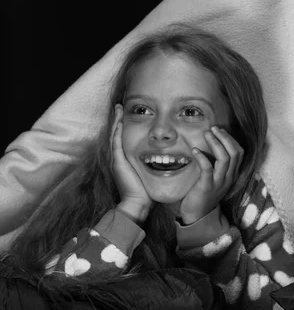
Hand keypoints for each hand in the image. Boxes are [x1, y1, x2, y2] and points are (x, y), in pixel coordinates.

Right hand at [111, 104, 152, 223]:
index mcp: (124, 160)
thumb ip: (151, 164)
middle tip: (119, 106)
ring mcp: (116, 160)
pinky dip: (117, 132)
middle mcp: (118, 158)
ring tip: (118, 109)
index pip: (122, 138)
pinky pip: (116, 143)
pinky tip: (119, 122)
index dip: (122, 126)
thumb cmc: (145, 190)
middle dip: (117, 120)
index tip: (125, 114)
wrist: (137, 203)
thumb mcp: (148, 173)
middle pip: (115, 134)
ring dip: (116, 121)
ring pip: (114, 136)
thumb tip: (162, 157)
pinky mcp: (118, 162)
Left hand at [179, 126, 243, 224]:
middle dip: (225, 137)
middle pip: (235, 153)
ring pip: (224, 158)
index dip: (231, 139)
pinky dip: (202, 157)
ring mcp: (219, 182)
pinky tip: (195, 150)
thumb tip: (212, 143)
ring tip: (207, 134)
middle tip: (214, 128)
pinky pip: (208, 169)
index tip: (220, 130)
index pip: (240, 153)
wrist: (198, 214)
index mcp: (232, 174)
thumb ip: (218, 164)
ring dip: (216, 143)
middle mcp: (229, 177)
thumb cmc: (205, 192)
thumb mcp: (216, 177)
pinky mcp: (207, 187)